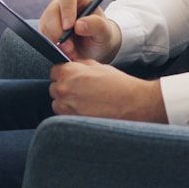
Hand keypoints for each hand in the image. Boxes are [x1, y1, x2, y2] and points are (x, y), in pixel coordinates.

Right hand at [39, 0, 121, 61]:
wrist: (95, 47)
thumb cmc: (101, 35)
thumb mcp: (106, 31)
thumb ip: (97, 25)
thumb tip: (78, 25)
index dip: (66, 9)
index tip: (69, 27)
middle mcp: (61, 3)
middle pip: (51, 12)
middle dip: (58, 32)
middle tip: (70, 48)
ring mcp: (51, 16)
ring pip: (45, 26)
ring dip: (56, 42)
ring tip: (72, 52)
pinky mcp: (46, 30)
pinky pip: (44, 37)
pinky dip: (53, 47)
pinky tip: (66, 52)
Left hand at [49, 60, 167, 122]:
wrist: (133, 103)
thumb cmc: (118, 84)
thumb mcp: (98, 66)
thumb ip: (79, 66)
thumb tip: (70, 67)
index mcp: (68, 72)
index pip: (54, 72)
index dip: (65, 74)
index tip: (73, 79)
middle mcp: (63, 89)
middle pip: (54, 88)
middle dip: (65, 88)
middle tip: (82, 91)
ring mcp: (66, 107)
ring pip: (58, 103)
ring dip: (67, 102)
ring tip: (85, 102)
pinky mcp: (72, 121)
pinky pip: (64, 116)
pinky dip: (72, 114)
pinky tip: (87, 111)